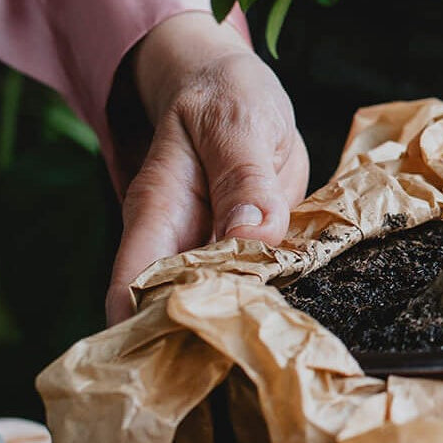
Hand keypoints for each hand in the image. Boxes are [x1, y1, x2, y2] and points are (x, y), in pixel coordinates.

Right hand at [105, 12, 308, 323]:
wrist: (236, 87)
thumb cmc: (223, 95)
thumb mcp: (237, 122)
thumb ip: (244, 179)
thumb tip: (252, 235)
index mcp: (158, 215)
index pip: (133, 289)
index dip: (152, 329)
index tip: (195, 354)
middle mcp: (180, 244)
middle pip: (178, 313)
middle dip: (208, 341)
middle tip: (258, 355)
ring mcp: (218, 253)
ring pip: (225, 307)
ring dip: (251, 324)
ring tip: (284, 339)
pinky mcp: (257, 253)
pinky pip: (266, 286)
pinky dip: (284, 298)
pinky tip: (309, 310)